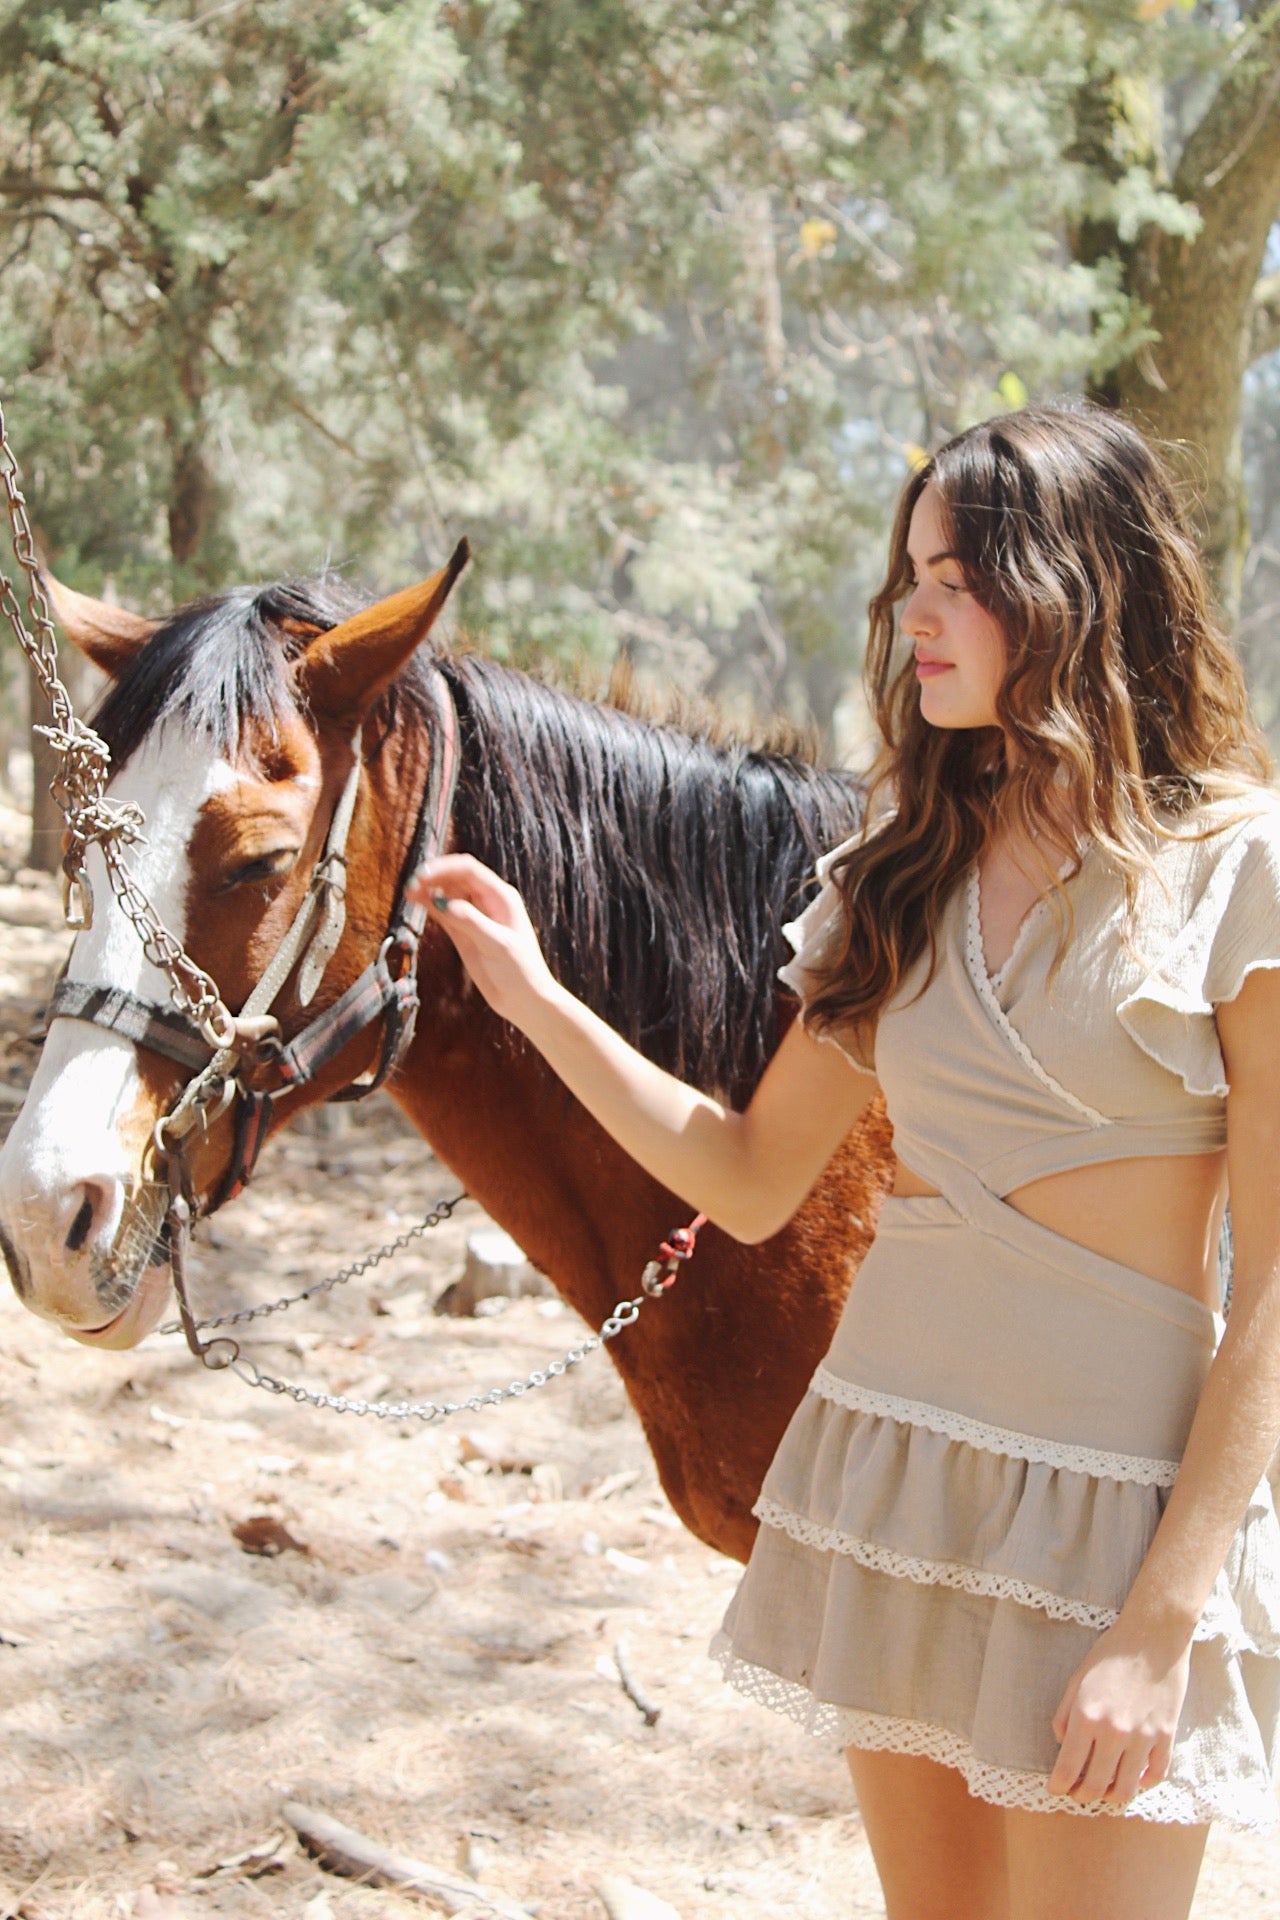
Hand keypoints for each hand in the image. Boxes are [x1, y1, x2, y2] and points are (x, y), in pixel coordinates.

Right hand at [406, 853, 557, 1026]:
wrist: (523, 1000)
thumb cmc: (520, 971)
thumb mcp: (498, 945)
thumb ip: (471, 923)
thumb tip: (443, 903)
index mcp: (501, 896)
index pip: (468, 870)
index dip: (444, 868)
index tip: (423, 874)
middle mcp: (487, 901)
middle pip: (455, 877)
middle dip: (434, 876)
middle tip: (411, 884)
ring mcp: (474, 916)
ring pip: (447, 893)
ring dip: (429, 889)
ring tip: (409, 891)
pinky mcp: (463, 932)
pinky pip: (443, 912)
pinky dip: (430, 905)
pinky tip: (416, 901)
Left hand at [1048, 1619, 1191, 1806]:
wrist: (1153, 1635)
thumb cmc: (1111, 1653)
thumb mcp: (1077, 1678)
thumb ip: (1065, 1714)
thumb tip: (1062, 1744)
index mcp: (1087, 1716)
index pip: (1068, 1768)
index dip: (1059, 1786)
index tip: (1056, 1790)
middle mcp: (1114, 1732)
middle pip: (1096, 1786)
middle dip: (1083, 1796)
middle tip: (1079, 1794)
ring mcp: (1143, 1736)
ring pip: (1127, 1789)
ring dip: (1113, 1797)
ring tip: (1106, 1792)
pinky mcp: (1166, 1735)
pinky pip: (1156, 1775)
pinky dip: (1143, 1784)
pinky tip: (1134, 1778)